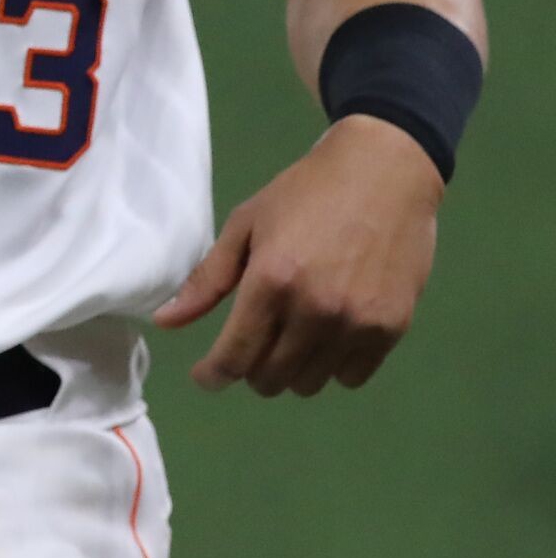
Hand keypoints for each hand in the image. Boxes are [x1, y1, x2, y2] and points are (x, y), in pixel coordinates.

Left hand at [154, 117, 443, 396]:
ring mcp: (358, 323)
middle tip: (251, 346)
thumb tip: (166, 322)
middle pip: (272, 378)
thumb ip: (208, 280)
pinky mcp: (392, 328)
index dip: (214, 375)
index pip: (236, 355)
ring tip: (289, 337)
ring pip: (311, 383)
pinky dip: (333, 366)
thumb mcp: (246, 225)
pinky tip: (327, 337)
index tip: (206, 377)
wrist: (384, 174)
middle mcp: (315, 310)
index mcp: (271, 282)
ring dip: (291, 371)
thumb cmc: (305, 194)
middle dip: (251, 371)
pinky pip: (352, 376)